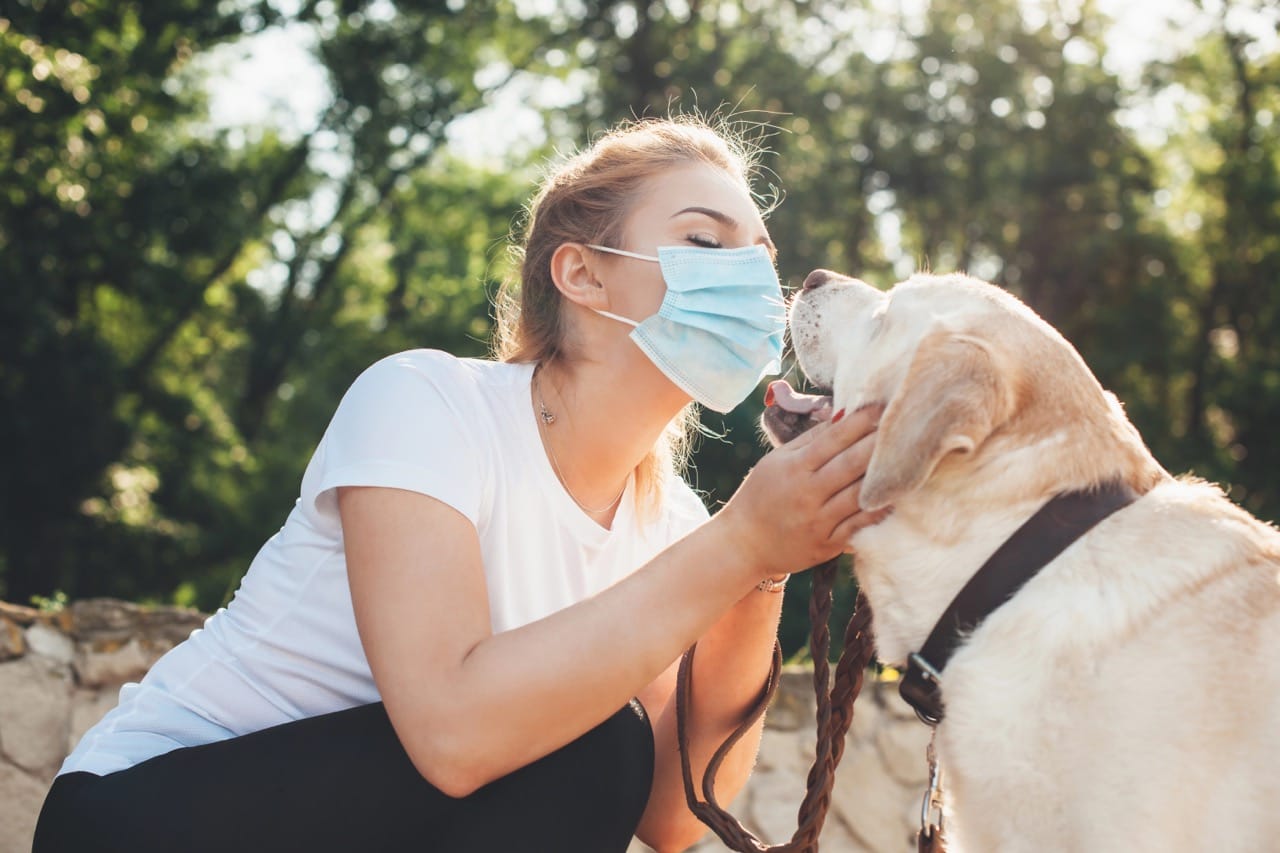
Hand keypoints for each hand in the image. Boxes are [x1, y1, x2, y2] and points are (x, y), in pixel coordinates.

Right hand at [716, 405, 887, 578]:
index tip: (882, 407)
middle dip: (878, 444)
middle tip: (904, 427)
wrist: (744, 544)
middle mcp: (807, 493)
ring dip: (884, 478)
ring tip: (908, 459)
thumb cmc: (761, 495)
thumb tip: (842, 415)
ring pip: (859, 495)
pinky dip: (878, 512)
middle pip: (850, 465)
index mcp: (794, 468)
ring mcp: (818, 521)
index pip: (832, 439)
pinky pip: (859, 527)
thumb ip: (809, 441)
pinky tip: (897, 498)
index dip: (859, 422)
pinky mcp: (827, 544)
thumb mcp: (776, 462)